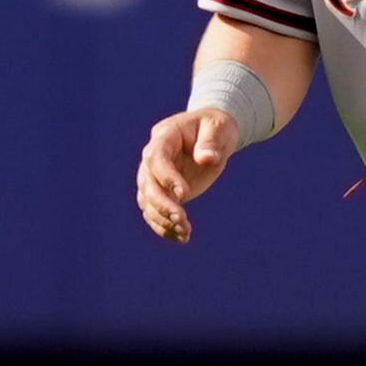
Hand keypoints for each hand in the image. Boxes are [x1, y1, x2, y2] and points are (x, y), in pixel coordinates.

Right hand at [136, 107, 239, 243]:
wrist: (212, 135)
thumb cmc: (216, 127)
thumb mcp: (219, 128)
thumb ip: (211, 142)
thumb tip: (207, 159)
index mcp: (165, 136)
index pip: (156, 158)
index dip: (166, 177)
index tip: (184, 195)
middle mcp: (153, 157)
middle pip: (147, 183)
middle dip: (162, 204)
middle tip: (182, 220)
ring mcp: (154, 176)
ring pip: (147, 201)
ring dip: (163, 219)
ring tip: (185, 233)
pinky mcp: (162, 192)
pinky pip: (155, 212)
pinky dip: (165, 227)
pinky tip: (182, 238)